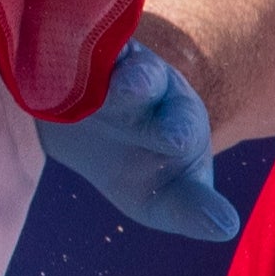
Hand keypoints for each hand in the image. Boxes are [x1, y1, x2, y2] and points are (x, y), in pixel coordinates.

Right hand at [38, 40, 240, 240]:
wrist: (80, 132)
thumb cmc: (134, 169)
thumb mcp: (160, 198)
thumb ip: (191, 211)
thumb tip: (228, 228)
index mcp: (178, 117)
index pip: (178, 121)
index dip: (173, 127)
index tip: (172, 138)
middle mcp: (147, 83)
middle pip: (144, 80)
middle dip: (137, 85)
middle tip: (130, 92)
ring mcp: (104, 64)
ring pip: (98, 59)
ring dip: (94, 66)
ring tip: (97, 78)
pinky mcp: (68, 52)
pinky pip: (64, 47)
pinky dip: (57, 56)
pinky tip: (46, 67)